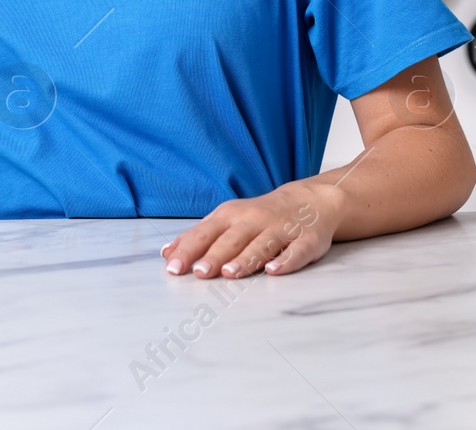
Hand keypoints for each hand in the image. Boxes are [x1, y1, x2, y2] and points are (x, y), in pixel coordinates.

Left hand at [160, 180, 344, 278]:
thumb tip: (167, 254)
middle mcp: (254, 220)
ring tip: (229, 273)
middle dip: (214, 256)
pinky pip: (297, 251)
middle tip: (199, 272)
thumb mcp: (226, 219)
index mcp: (230, 215)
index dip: (188, 250)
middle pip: (231, 240)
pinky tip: (274, 271)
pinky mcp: (306, 240)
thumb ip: (198, 236)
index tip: (173, 267)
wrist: (308, 201)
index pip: (205, 233)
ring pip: (261, 245)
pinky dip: (286, 261)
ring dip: (245, 259)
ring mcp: (281, 230)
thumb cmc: (258, 216)